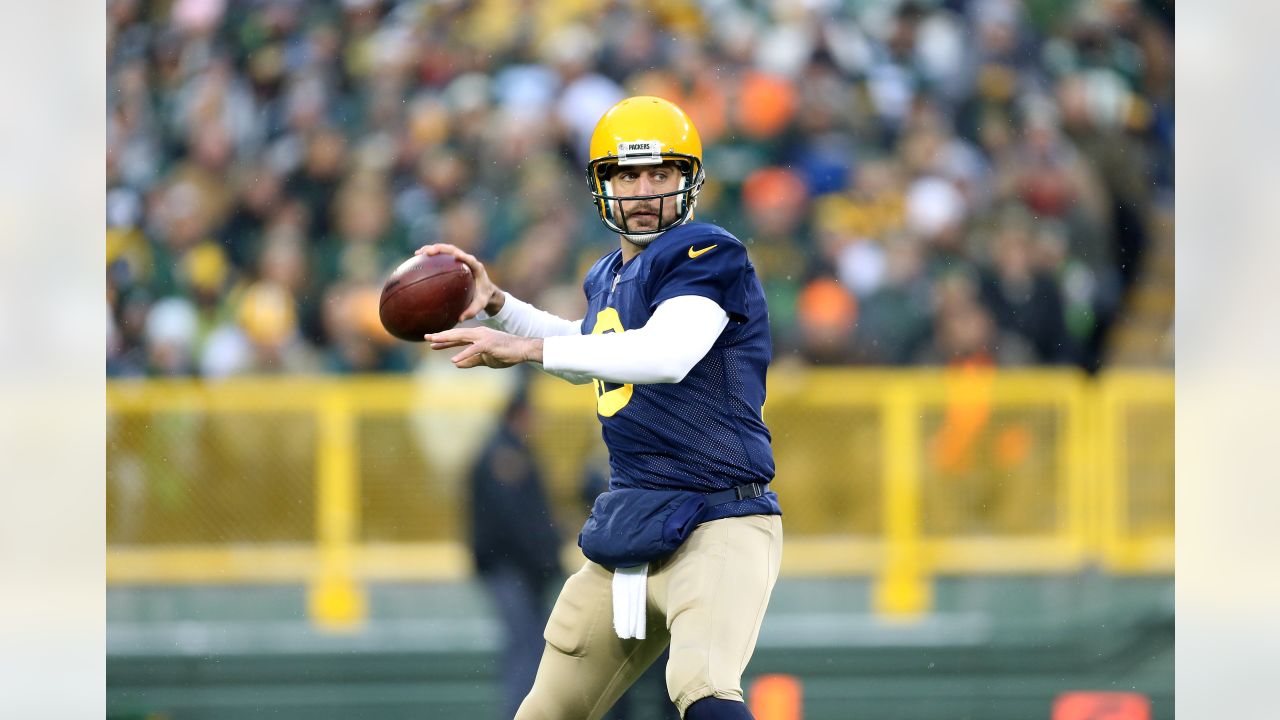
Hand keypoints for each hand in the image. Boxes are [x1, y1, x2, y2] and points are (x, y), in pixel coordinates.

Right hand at [414, 243, 503, 320]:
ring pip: (446, 250)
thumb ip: (472, 311)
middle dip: (440, 249)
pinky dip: (431, 256)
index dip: (462, 256)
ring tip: (417, 253)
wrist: (487, 290)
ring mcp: (461, 259)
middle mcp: (468, 260)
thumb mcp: (480, 305)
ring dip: (432, 249)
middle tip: (427, 253)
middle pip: (453, 250)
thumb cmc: (483, 297)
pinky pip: (442, 256)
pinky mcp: (455, 261)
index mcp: (476, 268)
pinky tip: (418, 260)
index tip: (454, 256)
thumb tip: (459, 319)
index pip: (469, 259)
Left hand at [427, 327, 542, 368]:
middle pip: (456, 334)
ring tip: (434, 342)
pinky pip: (473, 350)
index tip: (432, 342)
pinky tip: (454, 360)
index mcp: (477, 337)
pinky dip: (463, 354)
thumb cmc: (506, 354)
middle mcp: (478, 334)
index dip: (445, 340)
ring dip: (447, 340)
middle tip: (426, 337)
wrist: (523, 350)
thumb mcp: (486, 359)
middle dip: (441, 336)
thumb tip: (457, 364)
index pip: (458, 338)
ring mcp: (483, 337)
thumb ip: (471, 361)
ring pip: (461, 338)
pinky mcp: (489, 344)